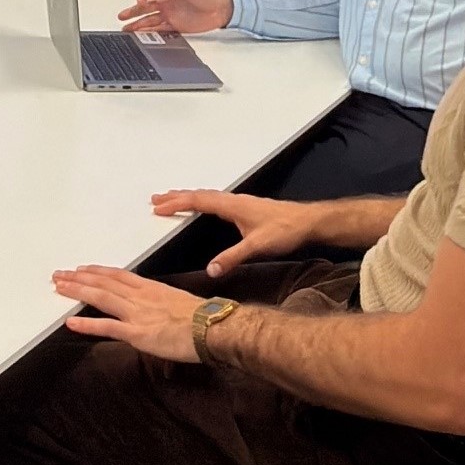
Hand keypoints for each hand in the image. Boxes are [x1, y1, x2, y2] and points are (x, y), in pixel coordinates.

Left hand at [52, 266, 203, 362]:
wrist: (213, 327)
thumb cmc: (203, 317)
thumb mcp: (179, 302)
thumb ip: (162, 303)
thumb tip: (157, 310)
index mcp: (151, 288)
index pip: (118, 276)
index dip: (98, 272)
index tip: (83, 269)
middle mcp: (140, 297)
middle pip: (104, 282)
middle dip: (79, 278)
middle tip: (60, 274)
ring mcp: (136, 313)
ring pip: (101, 297)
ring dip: (77, 291)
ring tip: (59, 287)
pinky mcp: (137, 333)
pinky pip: (107, 327)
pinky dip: (87, 324)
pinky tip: (70, 322)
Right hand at [118, 0, 232, 33]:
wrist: (222, 9)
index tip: (140, 1)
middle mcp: (167, 4)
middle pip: (145, 7)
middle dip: (133, 11)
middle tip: (122, 16)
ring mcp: (170, 16)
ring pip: (149, 20)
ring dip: (138, 24)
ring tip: (126, 29)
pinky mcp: (175, 27)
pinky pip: (159, 30)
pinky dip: (150, 33)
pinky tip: (141, 34)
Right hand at [151, 189, 317, 276]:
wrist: (308, 222)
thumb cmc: (285, 230)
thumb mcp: (257, 246)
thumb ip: (232, 257)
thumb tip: (210, 270)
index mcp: (232, 205)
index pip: (198, 201)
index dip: (176, 204)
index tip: (158, 207)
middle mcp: (234, 200)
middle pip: (199, 194)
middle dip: (176, 196)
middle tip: (156, 199)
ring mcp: (240, 202)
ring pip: (208, 195)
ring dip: (188, 196)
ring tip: (173, 199)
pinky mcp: (246, 207)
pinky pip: (216, 199)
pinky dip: (202, 200)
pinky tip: (204, 206)